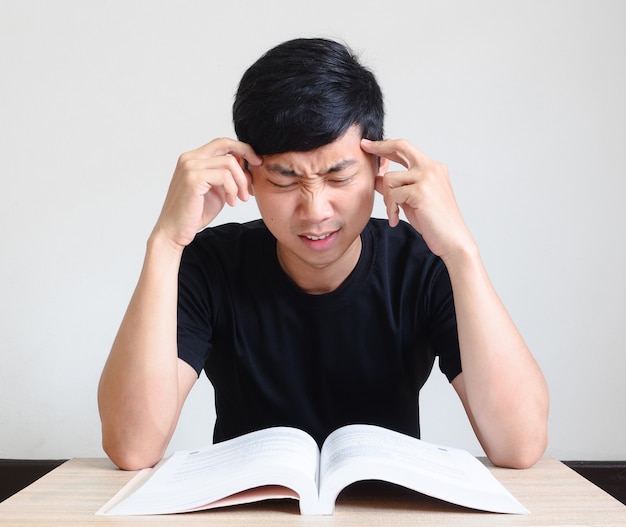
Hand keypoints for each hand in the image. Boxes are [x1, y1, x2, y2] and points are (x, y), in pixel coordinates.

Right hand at [153, 138, 261, 249]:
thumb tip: (246, 165)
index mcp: (193, 159)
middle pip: (225, 144)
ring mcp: (190, 166)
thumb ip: (228, 176)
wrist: (175, 231)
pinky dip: (233, 190)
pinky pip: (225, 176)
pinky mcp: (193, 178)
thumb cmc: (194, 213)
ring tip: (241, 198)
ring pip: (229, 162)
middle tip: (256, 171)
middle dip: (247, 154)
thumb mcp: (217, 190)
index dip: (242, 149)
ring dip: (241, 182)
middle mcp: (189, 158)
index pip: (222, 143)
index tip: (256, 161)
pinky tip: (231, 203)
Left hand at [361, 138, 474, 261]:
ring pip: (390, 178)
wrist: (453, 240)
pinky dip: (390, 209)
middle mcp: (432, 168)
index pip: (407, 150)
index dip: (387, 145)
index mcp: (433, 169)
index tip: (371, 144)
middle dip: (380, 146)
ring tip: (393, 214)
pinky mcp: (421, 191)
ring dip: (387, 199)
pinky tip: (396, 220)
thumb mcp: (410, 201)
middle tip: (364, 147)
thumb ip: (396, 187)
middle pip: (401, 146)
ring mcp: (428, 178)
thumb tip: (376, 178)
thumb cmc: (434, 223)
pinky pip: (393, 195)